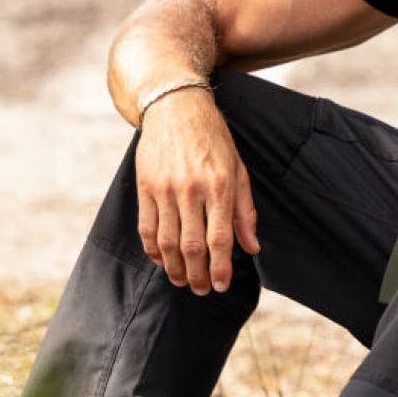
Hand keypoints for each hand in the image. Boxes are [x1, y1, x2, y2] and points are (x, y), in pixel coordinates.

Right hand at [133, 87, 259, 293]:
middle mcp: (191, 189)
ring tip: (183, 281)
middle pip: (192, 246)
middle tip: (203, 289)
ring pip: (167, 242)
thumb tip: (252, 247)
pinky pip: (146, 228)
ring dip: (175, 268)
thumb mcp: (238, 169)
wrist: (175, 107)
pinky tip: (162, 260)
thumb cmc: (213, 139)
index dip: (221, 268)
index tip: (222, 286)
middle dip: (198, 275)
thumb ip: (245, 211)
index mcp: (220, 186)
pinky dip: (153, 250)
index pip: (220, 239)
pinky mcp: (145, 187)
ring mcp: (165, 189)